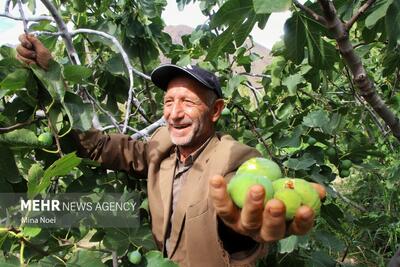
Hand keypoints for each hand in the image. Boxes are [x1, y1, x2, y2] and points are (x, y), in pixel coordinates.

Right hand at [16, 34, 51, 69]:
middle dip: (27, 52)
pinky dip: (26, 62)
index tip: (29, 45)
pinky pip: (19, 59)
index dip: (23, 40)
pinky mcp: (23, 61)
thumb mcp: (43, 50)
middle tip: (34, 55)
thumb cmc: (47, 61)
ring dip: (27, 58)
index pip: (22, 37)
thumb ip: (36, 42)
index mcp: (33, 43)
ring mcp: (24, 55)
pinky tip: (31, 64)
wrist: (47, 72)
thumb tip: (29, 35)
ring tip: (35, 61)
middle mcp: (27, 48)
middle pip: (19, 46)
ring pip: (18, 53)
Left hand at [209, 175, 325, 242]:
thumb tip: (320, 191)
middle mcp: (264, 231)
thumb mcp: (288, 191)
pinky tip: (218, 179)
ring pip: (248, 220)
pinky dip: (219, 193)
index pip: (297, 228)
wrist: (244, 197)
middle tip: (276, 203)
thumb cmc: (273, 194)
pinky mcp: (227, 217)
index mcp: (284, 226)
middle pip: (270, 230)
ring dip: (253, 204)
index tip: (306, 209)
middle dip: (274, 217)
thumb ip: (302, 189)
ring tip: (257, 187)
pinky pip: (223, 207)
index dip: (302, 221)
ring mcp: (245, 226)